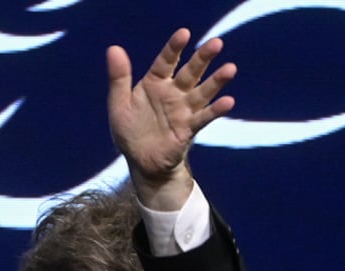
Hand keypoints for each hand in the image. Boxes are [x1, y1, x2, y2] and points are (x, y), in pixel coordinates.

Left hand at [106, 29, 236, 210]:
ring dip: (216, 81)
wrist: (141, 163)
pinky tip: (228, 102)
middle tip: (217, 43)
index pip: (166, 61)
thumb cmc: (130, 132)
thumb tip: (114, 48)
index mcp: (155, 83)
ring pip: (202, 92)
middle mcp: (173, 93)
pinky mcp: (189, 128)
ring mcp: (183, 110)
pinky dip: (216, 110)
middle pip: (191, 72)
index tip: (184, 33)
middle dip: (203, 58)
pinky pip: (204, 117)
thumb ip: (119, 78)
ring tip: (230, 69)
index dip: (174, 47)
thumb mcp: (119, 105)